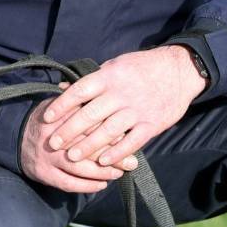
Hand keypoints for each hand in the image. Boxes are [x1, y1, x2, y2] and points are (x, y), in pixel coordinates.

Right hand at [20, 96, 125, 193]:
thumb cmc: (46, 118)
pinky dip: (87, 186)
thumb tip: (101, 83)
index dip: (107, 130)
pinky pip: (68, 183)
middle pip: (86, 146)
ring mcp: (48, 157)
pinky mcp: (44, 173)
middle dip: (111, 155)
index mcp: (58, 115)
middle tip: (132, 161)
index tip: (126, 136)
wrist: (14, 135)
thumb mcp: (57, 102)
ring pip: (79, 167)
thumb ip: (77, 98)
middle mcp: (52, 136)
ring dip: (102, 172)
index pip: (86, 122)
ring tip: (119, 173)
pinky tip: (102, 184)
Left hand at [41, 46, 205, 169]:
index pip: (80, 91)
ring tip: (72, 157)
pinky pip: (132, 141)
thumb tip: (62, 88)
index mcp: (109, 76)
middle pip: (90, 114)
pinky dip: (117, 152)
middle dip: (69, 130)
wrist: (179, 70)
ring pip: (108, 130)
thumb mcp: (115, 65)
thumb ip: (91, 79)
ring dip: (88, 145)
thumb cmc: (142, 67)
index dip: (62, 105)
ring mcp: (137, 109)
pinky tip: (103, 161)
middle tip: (53, 143)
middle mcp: (121, 93)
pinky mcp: (151, 123)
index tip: (47, 118)